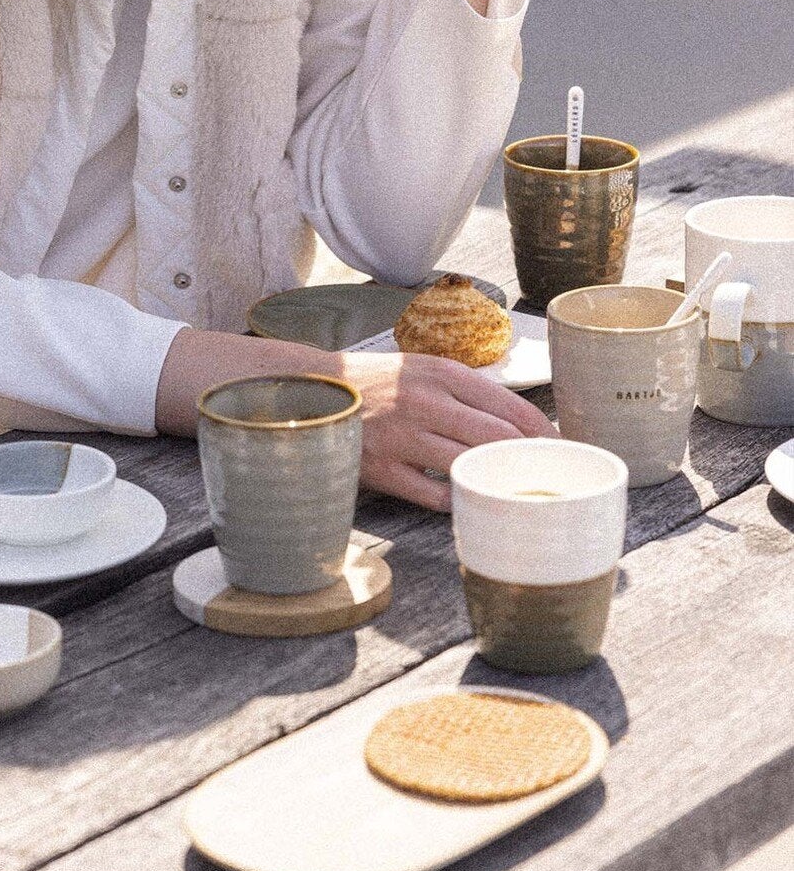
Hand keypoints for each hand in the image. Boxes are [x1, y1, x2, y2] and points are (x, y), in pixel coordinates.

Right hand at [336, 350, 555, 511]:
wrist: (310, 389)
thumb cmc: (376, 382)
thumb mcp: (421, 369)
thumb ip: (464, 390)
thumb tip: (519, 421)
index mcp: (441, 372)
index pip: (509, 404)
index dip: (542, 429)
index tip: (560, 446)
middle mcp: (425, 401)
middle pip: (496, 437)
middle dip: (528, 458)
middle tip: (546, 474)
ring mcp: (403, 436)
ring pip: (469, 464)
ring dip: (495, 479)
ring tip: (514, 489)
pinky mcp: (382, 468)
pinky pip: (434, 494)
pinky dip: (458, 500)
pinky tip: (469, 501)